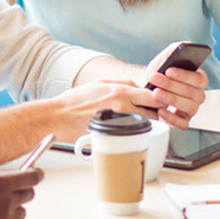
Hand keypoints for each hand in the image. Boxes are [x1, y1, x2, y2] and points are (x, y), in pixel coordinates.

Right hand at [50, 80, 166, 140]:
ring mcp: (118, 122)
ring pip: (145, 123)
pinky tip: (129, 129)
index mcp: (120, 91)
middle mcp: (122, 106)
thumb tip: (138, 86)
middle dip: (157, 112)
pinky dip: (134, 131)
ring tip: (141, 120)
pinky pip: (131, 133)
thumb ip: (122, 83)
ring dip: (147, 122)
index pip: (153, 94)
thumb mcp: (100, 83)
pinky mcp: (113, 135)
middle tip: (155, 112)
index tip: (161, 99)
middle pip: (154, 111)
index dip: (160, 97)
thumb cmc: (75, 101)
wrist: (58, 117)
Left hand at [143, 42, 208, 128]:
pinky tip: (160, 111)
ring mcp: (191, 108)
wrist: (148, 86)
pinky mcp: (183, 121)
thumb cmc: (160, 72)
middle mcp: (198, 95)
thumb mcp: (165, 58)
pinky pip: (183, 124)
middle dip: (172, 85)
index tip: (169, 70)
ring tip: (156, 93)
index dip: (184, 75)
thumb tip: (183, 46)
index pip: (198, 78)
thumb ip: (175, 49)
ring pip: (189, 107)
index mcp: (199, 79)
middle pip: (192, 93)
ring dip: (171, 100)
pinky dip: (172, 119)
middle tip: (156, 79)